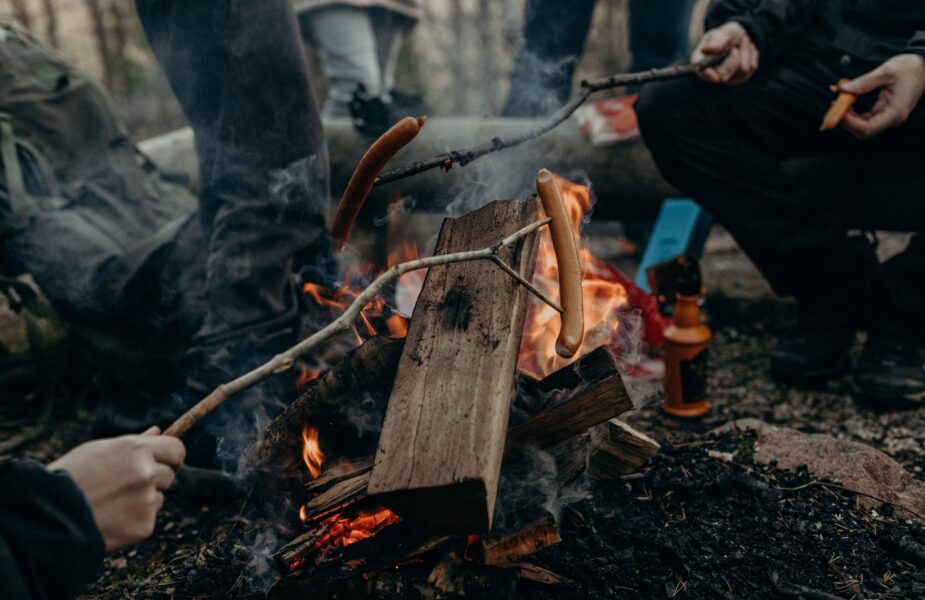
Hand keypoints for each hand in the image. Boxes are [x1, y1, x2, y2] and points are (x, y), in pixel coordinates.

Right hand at [48, 426, 185, 550]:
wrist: (48, 516)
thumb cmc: (71, 477)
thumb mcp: (99, 450)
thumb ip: (134, 442)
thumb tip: (158, 431)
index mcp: (136, 450)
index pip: (177, 449)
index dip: (172, 456)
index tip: (166, 462)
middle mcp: (147, 473)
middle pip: (170, 475)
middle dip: (154, 479)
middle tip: (122, 486)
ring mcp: (147, 500)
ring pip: (159, 498)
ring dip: (143, 500)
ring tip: (111, 503)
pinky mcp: (144, 526)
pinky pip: (148, 519)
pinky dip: (134, 520)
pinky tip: (111, 519)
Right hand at [692, 22, 759, 84]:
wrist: (740, 35)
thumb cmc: (726, 34)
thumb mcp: (722, 32)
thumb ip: (716, 41)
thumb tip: (705, 50)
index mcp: (701, 61)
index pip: (701, 72)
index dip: (708, 76)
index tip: (716, 77)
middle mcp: (713, 73)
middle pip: (724, 75)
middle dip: (734, 58)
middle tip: (735, 46)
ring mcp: (729, 78)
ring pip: (742, 70)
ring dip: (745, 51)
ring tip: (743, 42)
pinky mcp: (742, 77)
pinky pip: (751, 68)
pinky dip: (752, 54)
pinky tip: (746, 49)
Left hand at [839, 54, 924, 138]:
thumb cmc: (910, 67)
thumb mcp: (886, 72)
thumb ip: (863, 83)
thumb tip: (843, 89)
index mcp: (895, 112)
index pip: (866, 128)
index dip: (849, 122)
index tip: (838, 109)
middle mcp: (893, 118)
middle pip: (863, 131)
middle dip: (847, 122)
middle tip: (836, 106)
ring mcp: (890, 116)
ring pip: (864, 127)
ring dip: (850, 118)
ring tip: (840, 103)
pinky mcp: (888, 112)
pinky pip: (868, 119)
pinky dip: (856, 114)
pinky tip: (849, 103)